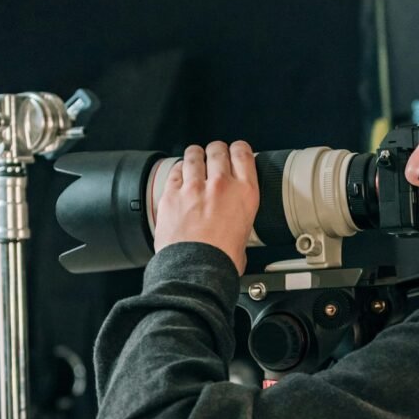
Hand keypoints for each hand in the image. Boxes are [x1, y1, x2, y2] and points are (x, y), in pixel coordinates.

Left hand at [153, 140, 258, 273]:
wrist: (195, 269)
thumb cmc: (221, 260)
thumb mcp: (245, 236)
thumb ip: (240, 221)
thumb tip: (235, 228)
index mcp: (245, 193)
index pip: (243, 154)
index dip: (239, 149)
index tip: (236, 151)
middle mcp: (221, 185)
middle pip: (218, 150)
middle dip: (216, 151)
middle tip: (214, 156)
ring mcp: (194, 187)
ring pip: (194, 155)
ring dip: (195, 156)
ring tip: (195, 158)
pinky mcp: (172, 194)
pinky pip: (175, 171)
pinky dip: (178, 170)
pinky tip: (180, 174)